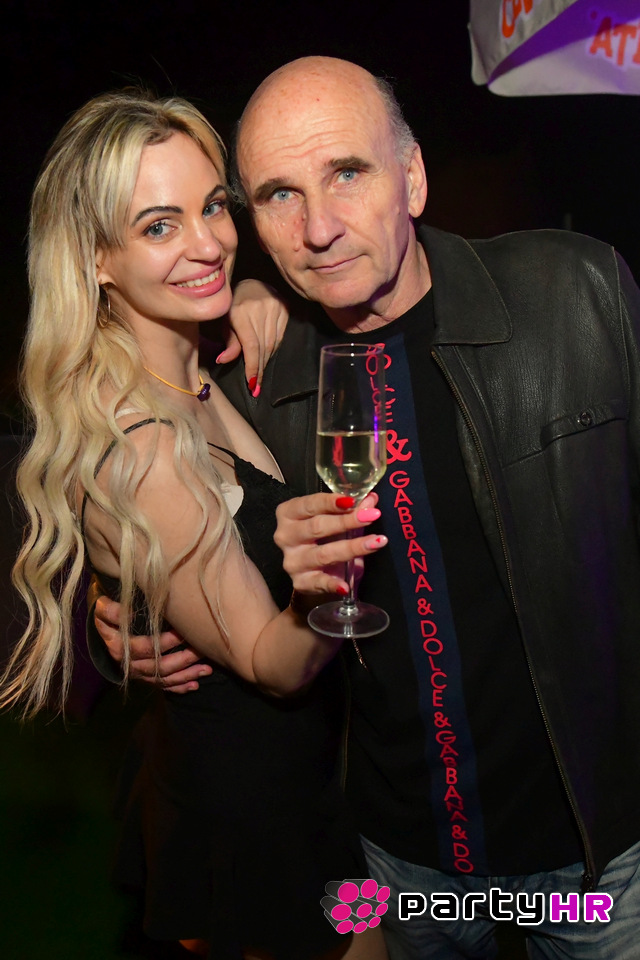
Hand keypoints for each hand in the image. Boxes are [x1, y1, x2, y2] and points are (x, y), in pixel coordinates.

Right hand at [94, 595, 212, 692]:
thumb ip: (110, 610)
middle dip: (183, 659)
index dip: (165, 642)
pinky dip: (179, 687)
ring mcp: (139, 674)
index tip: (183, 632)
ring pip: (164, 679)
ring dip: (186, 675)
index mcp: (120, 648)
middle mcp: (130, 665)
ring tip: (206, 670)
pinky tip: (195, 685)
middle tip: (203, 650)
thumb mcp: (101, 610)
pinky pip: (163, 687)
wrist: (103, 631)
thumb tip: (131, 613)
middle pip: (159, 666)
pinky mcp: (146, 679)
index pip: (146, 647)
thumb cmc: (108, 616)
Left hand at [216, 280, 288, 394]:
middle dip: (259, 368)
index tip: (252, 384)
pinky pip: (281, 335)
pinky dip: (274, 348)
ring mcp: (275, 306)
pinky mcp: (285, 306)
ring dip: (266, 360)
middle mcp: (259, 308)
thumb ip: (229, 342)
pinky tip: (268, 355)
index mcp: (240, 311)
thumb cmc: (233, 304)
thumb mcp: (225, 322)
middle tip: (256, 386)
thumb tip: (222, 360)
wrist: (251, 281)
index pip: (251, 346)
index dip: (252, 366)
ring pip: (273, 343)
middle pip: (263, 347)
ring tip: (260, 373)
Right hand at [274, 492, 386, 595]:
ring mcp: (292, 561)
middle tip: (371, 516)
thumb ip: (352, 509)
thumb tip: (371, 499)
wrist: (314, 569)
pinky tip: (346, 585)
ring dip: (352, 548)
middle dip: (346, 521)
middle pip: (317, 527)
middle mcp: (285, 536)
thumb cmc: (323, 537)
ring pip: (323, 554)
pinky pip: (318, 582)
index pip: (309, 504)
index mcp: (289, 514)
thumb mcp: (335, 519)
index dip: (331, 502)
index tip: (353, 501)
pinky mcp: (300, 582)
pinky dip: (333, 584)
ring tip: (376, 542)